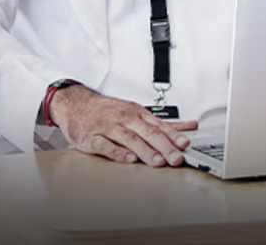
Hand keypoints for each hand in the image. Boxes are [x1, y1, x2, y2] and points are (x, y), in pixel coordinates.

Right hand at [47, 85, 195, 166]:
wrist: (76, 104)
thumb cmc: (108, 111)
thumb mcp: (137, 112)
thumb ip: (163, 123)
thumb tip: (189, 127)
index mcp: (136, 113)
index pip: (159, 125)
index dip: (173, 136)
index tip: (185, 145)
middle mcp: (124, 118)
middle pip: (147, 132)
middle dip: (164, 146)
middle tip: (176, 158)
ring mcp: (108, 127)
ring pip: (129, 139)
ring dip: (145, 151)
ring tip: (158, 161)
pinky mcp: (92, 137)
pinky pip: (106, 145)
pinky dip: (118, 152)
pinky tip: (129, 159)